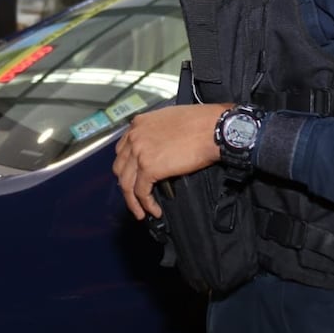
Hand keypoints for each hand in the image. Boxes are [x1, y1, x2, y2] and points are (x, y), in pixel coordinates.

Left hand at [112, 103, 228, 219]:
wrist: (213, 129)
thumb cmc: (200, 123)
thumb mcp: (169, 120)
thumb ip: (156, 134)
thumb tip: (157, 151)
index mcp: (138, 124)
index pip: (122, 150)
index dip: (126, 167)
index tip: (133, 178)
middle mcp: (134, 137)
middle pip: (120, 168)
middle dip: (126, 186)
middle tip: (135, 198)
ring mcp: (139, 152)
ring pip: (126, 184)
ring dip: (133, 201)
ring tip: (141, 212)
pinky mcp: (149, 168)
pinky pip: (141, 192)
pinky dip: (146, 204)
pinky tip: (154, 210)